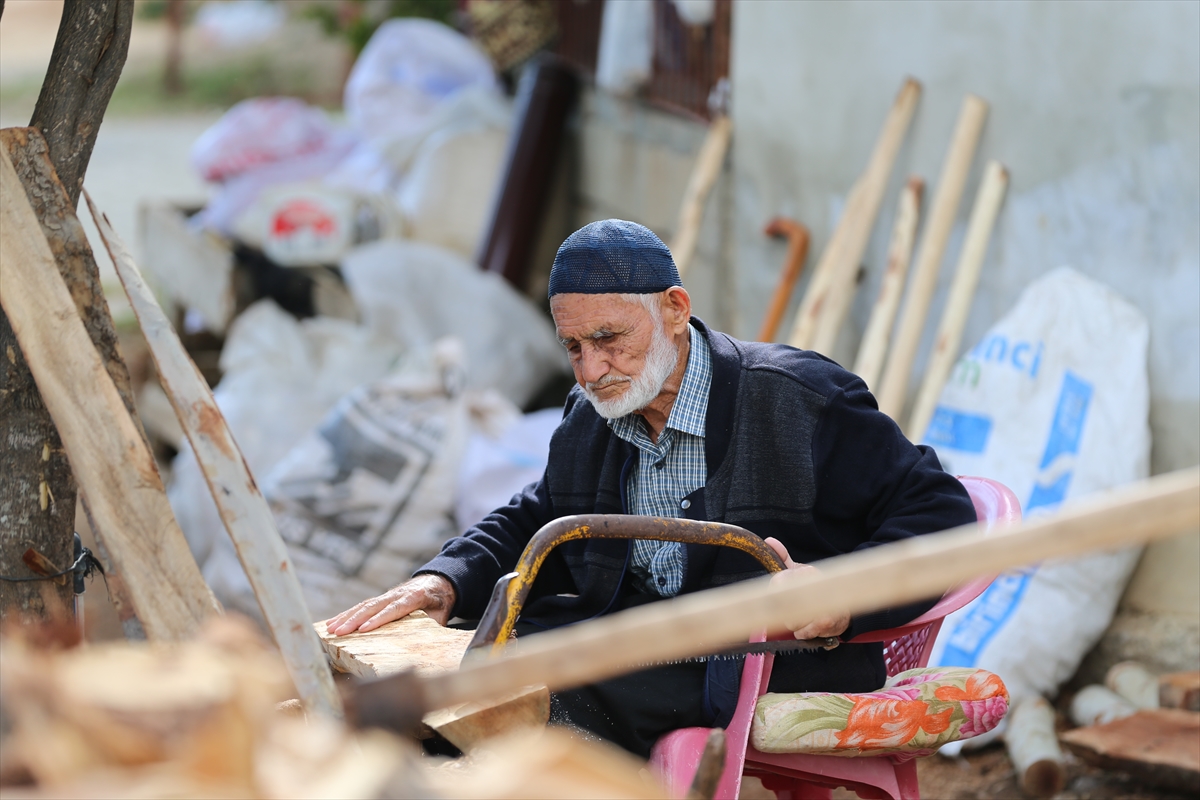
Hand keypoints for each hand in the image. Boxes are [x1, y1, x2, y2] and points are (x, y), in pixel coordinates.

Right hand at [324, 574, 456, 635]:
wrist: (437, 583)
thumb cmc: (438, 602)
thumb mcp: (441, 615)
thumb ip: (433, 627)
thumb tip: (427, 646)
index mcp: (413, 597)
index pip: (393, 609)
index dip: (378, 619)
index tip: (364, 629)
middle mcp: (396, 594)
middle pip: (373, 607)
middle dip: (354, 620)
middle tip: (338, 632)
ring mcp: (386, 595)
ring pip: (364, 605)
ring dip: (346, 617)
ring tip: (330, 629)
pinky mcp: (380, 599)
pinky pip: (361, 606)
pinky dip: (346, 614)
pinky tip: (332, 623)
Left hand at [763, 537, 850, 639]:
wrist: (843, 608)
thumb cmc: (815, 589)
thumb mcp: (798, 570)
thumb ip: (782, 557)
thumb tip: (769, 540)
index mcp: (807, 572)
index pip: (778, 582)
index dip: (773, 592)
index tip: (775, 595)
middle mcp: (816, 586)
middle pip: (782, 604)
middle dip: (782, 610)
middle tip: (789, 608)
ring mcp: (822, 605)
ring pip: (791, 620)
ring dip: (793, 623)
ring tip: (801, 617)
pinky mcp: (827, 622)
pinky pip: (804, 631)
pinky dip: (803, 632)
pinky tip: (807, 627)